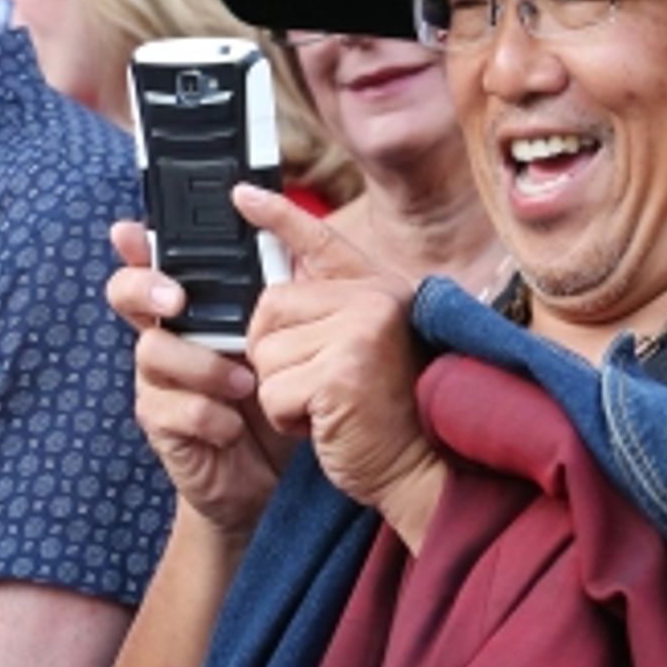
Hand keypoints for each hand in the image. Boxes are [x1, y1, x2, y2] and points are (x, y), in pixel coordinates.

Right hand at [107, 222, 291, 539]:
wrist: (279, 474)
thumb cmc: (284, 391)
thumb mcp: (295, 335)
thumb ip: (285, 285)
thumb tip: (279, 224)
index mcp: (198, 306)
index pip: (154, 260)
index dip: (136, 243)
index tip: (130, 231)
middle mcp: (169, 334)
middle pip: (127, 292)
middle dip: (143, 287)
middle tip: (177, 299)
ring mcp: (159, 380)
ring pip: (153, 351)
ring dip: (202, 365)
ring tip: (246, 383)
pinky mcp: (162, 424)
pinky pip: (172, 408)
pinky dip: (210, 417)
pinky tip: (236, 428)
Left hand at [237, 186, 446, 549]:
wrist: (427, 471)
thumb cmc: (391, 418)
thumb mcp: (365, 350)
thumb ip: (330, 314)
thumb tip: (267, 299)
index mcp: (380, 290)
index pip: (322, 243)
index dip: (278, 217)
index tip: (239, 195)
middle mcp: (373, 300)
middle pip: (269, 309)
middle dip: (277, 356)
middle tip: (322, 385)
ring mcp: (360, 332)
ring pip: (265, 353)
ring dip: (283, 393)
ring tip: (330, 406)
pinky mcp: (341, 371)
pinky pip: (272, 390)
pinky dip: (287, 418)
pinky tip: (327, 424)